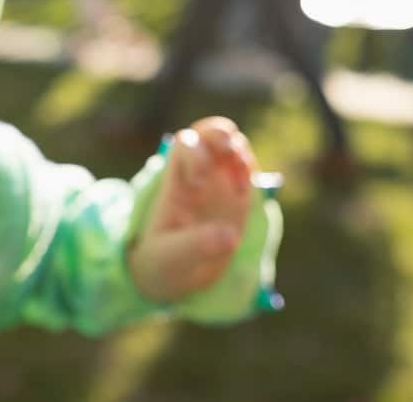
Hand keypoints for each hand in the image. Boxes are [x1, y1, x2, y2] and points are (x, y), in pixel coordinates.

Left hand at [127, 116, 257, 302]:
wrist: (173, 278)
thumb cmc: (162, 262)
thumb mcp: (171, 257)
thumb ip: (197, 245)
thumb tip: (231, 235)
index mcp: (174, 181)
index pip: (184, 145)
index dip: (195, 153)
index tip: (198, 185)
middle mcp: (197, 175)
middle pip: (208, 133)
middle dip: (220, 134)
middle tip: (229, 150)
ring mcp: (218, 184)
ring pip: (232, 147)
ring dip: (240, 153)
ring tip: (241, 185)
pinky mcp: (237, 199)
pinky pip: (247, 171)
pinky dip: (250, 172)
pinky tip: (245, 192)